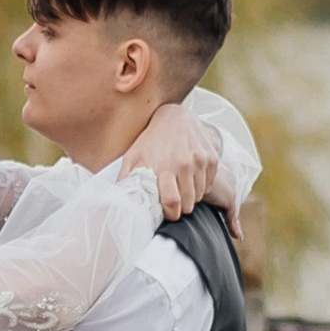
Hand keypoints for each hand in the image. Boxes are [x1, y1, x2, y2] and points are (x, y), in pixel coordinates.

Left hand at [126, 99, 230, 226]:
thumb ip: (126, 177)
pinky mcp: (211, 158)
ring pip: (200, 195)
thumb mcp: (133, 155)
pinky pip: (209, 184)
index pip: (172, 201)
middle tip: (175, 203)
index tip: (168, 214)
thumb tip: (117, 199)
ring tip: (181, 188)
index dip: (171, 213)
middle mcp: (184, 163)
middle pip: (188, 202)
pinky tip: (191, 177)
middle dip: (181, 208)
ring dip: (192, 197)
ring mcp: (200, 160)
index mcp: (163, 166)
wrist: (175, 117)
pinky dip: (202, 186)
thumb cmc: (152, 139)